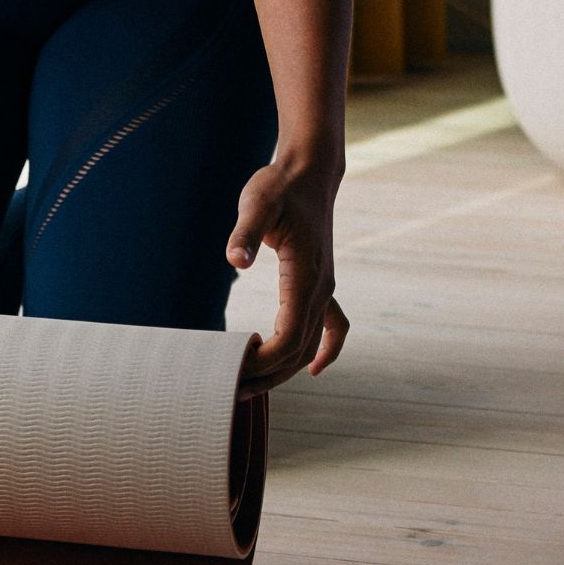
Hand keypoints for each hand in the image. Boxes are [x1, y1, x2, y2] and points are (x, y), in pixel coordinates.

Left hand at [228, 153, 349, 396]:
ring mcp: (325, 288)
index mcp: (306, 275)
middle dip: (267, 375)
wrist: (309, 173)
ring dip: (284, 370)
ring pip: (311, 344)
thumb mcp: (256, 203)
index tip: (235, 370)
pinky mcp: (321, 284)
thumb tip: (235, 260)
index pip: (289, 335)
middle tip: (229, 391)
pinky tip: (312, 369)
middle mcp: (321, 288)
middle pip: (299, 349)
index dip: (265, 360)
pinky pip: (334, 326)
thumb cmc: (279, 186)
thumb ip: (245, 232)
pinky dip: (325, 350)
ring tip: (249, 388)